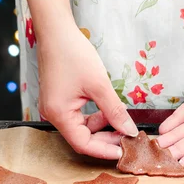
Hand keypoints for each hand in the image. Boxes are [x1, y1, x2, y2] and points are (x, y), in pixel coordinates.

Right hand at [38, 21, 137, 158]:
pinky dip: (95, 116)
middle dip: (106, 139)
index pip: (83, 144)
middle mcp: (53, 114)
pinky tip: (109, 111)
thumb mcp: (99, 85)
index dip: (105, 151)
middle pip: (82, 137)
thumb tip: (129, 131)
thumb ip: (115, 111)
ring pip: (82, 127)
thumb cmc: (74, 54)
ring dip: (102, 127)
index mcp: (59, 114)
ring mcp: (55, 106)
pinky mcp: (60, 99)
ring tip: (122, 123)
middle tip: (128, 137)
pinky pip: (79, 116)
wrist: (56, 31)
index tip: (125, 152)